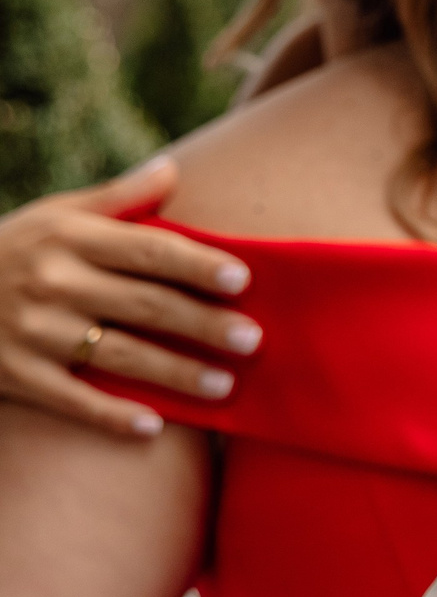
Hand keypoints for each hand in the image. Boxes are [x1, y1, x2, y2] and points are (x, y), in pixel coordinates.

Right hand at [0, 159, 260, 438]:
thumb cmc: (12, 251)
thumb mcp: (54, 216)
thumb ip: (117, 198)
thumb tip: (173, 169)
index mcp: (68, 238)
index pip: (148, 250)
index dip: (197, 264)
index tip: (243, 279)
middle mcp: (52, 283)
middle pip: (145, 306)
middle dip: (202, 324)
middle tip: (253, 339)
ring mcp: (32, 332)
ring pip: (118, 356)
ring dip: (175, 373)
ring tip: (224, 384)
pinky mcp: (15, 376)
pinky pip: (71, 400)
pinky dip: (111, 416)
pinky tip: (153, 428)